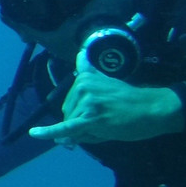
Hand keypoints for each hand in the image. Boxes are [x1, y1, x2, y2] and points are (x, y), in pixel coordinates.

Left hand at [29, 70, 183, 143]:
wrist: (151, 109)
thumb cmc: (130, 100)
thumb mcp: (107, 80)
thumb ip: (89, 70)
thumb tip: (80, 52)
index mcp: (84, 77)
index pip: (71, 102)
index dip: (81, 112)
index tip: (100, 110)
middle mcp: (82, 85)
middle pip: (69, 114)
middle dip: (83, 124)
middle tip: (108, 120)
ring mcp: (86, 101)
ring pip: (73, 126)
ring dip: (88, 132)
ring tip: (109, 125)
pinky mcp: (91, 118)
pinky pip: (66, 128)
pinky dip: (49, 132)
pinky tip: (34, 134)